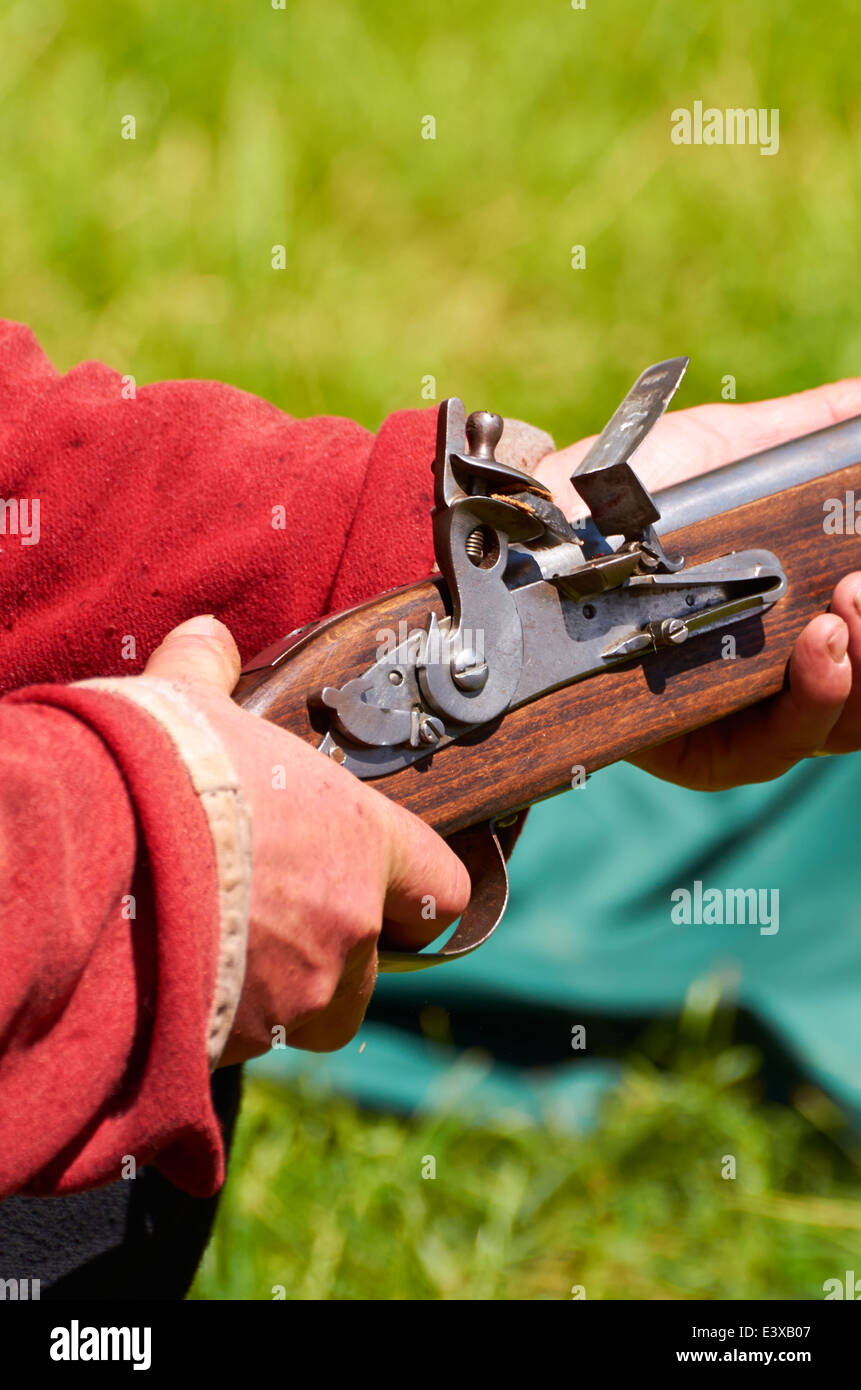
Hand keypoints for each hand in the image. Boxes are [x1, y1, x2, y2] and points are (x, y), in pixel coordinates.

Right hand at [143, 617, 469, 1060]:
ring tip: (226, 956)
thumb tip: (206, 635)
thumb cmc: (161, 774)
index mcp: (362, 844)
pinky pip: (249, 1042)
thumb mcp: (190, 706)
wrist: (95, 859)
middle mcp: (346, 927)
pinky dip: (226, 1022)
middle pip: (376, 967)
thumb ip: (210, 671)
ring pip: (315, 1015)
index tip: (397, 890)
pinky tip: (179, 981)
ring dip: (287, 996)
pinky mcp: (239, 1043)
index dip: (421, 892)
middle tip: (282, 921)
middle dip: (338, 955)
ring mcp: (297, 993)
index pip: (443, 889)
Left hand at [534, 378, 860, 788]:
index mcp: (796, 614)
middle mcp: (779, 673)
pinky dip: (812, 706)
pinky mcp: (696, 752)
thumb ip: (811, 430)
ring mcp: (740, 718)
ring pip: (836, 725)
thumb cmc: (634, 491)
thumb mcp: (735, 449)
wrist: (544, 526)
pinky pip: (770, 751)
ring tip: (849, 609)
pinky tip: (824, 649)